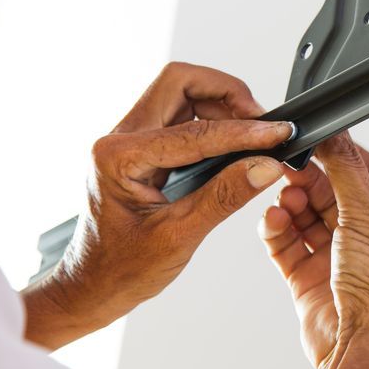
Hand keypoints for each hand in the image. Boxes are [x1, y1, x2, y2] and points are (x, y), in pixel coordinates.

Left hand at [22, 62, 292, 349]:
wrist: (91, 287)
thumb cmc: (121, 270)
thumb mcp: (179, 237)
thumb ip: (225, 196)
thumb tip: (266, 166)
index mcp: (119, 158)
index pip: (195, 131)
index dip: (243, 132)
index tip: (277, 133)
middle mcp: (118, 138)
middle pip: (179, 82)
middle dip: (226, 91)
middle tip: (260, 120)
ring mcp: (127, 139)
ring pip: (181, 92)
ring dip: (221, 104)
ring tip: (252, 134)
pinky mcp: (140, 146)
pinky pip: (180, 114)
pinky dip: (212, 119)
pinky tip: (233, 143)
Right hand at [259, 133, 368, 368]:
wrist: (364, 351)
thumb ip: (347, 170)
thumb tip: (336, 130)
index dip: (345, 157)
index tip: (319, 142)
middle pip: (334, 194)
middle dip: (310, 179)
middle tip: (288, 165)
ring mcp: (339, 262)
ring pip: (307, 218)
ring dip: (291, 204)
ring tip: (282, 197)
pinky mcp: (309, 282)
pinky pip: (287, 246)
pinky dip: (276, 231)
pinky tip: (272, 221)